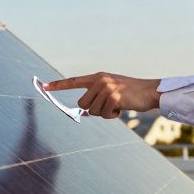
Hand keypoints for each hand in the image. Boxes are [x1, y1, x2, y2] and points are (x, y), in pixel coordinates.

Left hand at [41, 72, 160, 119]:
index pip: (73, 81)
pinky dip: (112, 115)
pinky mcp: (113, 97)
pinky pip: (104, 115)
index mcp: (97, 77)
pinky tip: (122, 108)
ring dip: (104, 113)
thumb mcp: (112, 89)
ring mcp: (106, 88)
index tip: (44, 86)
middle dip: (93, 110)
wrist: (150, 91)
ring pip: (92, 111)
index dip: (58, 85)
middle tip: (108, 106)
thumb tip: (83, 111)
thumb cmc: (130, 93)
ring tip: (117, 105)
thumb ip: (96, 96)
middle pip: (82, 104)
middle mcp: (100, 80)